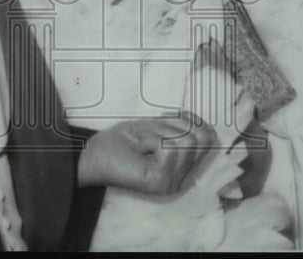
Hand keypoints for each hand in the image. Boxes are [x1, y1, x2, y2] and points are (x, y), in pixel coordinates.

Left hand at [78, 111, 218, 194]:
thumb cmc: (122, 141)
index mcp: (182, 168)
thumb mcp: (159, 129)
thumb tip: (210, 129)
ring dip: (159, 130)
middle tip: (151, 131)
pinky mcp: (159, 182)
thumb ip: (185, 130)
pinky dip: (151, 136)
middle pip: (200, 138)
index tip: (166, 118)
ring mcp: (171, 183)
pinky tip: (139, 146)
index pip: (209, 139)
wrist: (92, 155)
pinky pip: (168, 146)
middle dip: (173, 124)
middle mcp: (181, 179)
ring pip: (185, 141)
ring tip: (142, 140)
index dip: (190, 119)